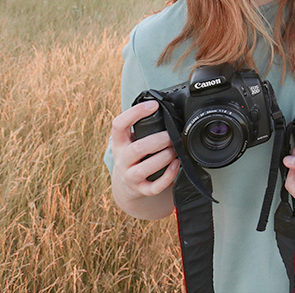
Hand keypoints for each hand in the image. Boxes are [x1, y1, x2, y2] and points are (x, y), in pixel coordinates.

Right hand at [109, 100, 178, 217]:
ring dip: (164, 158)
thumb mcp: (132, 139)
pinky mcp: (141, 189)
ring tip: (176, 150)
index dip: (135, 113)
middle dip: (158, 141)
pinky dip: (168, 176)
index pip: (118, 125)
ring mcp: (130, 176)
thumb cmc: (135, 155)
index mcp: (120, 142)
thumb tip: (166, 105)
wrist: (128, 184)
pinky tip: (176, 165)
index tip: (154, 105)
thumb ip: (143, 126)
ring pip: (144, 169)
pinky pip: (154, 187)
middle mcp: (122, 159)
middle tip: (171, 136)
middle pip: (136, 149)